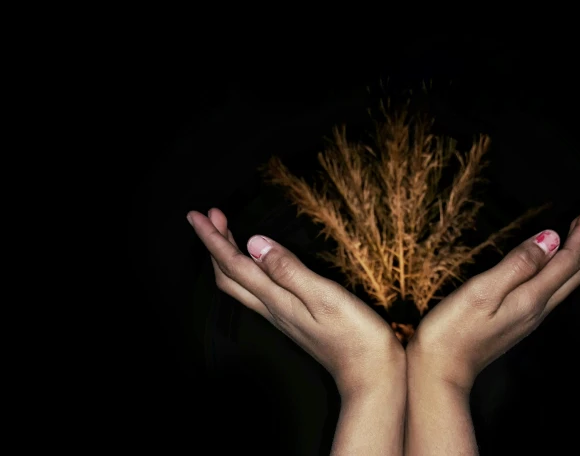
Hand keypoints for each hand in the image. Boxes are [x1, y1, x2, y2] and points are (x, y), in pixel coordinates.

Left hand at [186, 208, 404, 398]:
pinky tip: (258, 261)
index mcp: (276, 300)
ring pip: (241, 284)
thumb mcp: (324, 296)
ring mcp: (282, 315)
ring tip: (227, 231)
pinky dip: (247, 268)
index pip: (234, 265)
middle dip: (215, 244)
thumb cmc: (355, 336)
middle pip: (229, 276)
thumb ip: (288, 270)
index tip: (198, 215)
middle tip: (210, 215)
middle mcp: (273, 308)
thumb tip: (254, 242)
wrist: (370, 374)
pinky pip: (256, 290)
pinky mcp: (294, 318)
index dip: (213, 239)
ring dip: (228, 255)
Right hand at [407, 199, 579, 393]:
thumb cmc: (452, 332)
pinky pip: (552, 288)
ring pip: (567, 280)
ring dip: (578, 252)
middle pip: (576, 271)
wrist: (439, 373)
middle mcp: (537, 308)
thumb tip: (550, 238)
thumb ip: (517, 264)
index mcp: (531, 298)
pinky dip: (561, 266)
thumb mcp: (482, 291)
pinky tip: (551, 260)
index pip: (570, 259)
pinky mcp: (517, 320)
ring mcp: (528, 317)